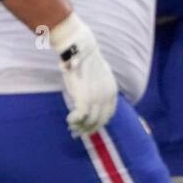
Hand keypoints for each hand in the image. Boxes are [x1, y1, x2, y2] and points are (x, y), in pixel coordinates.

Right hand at [49, 13, 117, 137]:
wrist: (81, 51)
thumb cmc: (86, 60)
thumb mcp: (98, 76)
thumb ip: (98, 89)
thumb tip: (90, 98)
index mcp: (112, 91)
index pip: (109, 114)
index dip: (100, 122)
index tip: (91, 126)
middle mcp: (107, 97)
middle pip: (100, 121)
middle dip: (90, 128)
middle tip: (79, 131)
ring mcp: (96, 100)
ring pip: (90, 121)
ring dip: (80, 126)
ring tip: (72, 126)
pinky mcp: (84, 100)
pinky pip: (79, 117)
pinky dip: (74, 120)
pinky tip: (69, 119)